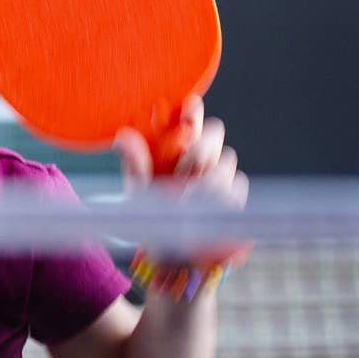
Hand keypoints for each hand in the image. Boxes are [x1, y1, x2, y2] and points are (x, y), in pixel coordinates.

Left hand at [113, 94, 248, 206]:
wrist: (170, 250)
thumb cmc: (153, 212)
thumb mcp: (139, 189)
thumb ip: (135, 163)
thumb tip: (123, 136)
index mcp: (175, 147)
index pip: (188, 118)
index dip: (191, 110)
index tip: (188, 107)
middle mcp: (199, 154)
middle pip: (214, 132)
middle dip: (200, 149)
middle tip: (184, 171)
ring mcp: (219, 172)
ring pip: (225, 161)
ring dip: (207, 180)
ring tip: (187, 200)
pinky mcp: (236, 193)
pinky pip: (236, 185)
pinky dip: (220, 198)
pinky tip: (204, 210)